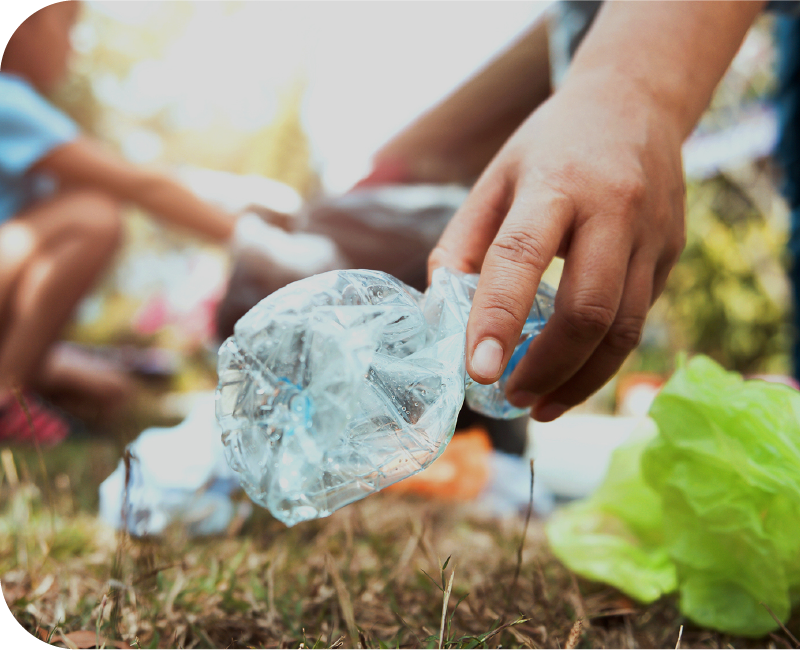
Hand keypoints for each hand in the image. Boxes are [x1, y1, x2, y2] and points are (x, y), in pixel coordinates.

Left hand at [428, 68, 685, 420]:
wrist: (637, 100)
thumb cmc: (552, 144)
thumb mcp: (495, 177)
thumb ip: (463, 241)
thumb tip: (442, 310)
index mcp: (555, 182)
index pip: (521, 255)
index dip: (498, 317)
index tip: (478, 372)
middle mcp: (612, 208)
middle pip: (587, 309)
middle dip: (547, 367)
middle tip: (512, 397)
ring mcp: (652, 233)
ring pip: (624, 329)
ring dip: (580, 380)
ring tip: (541, 404)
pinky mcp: (672, 252)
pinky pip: (639, 320)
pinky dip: (603, 360)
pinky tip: (573, 375)